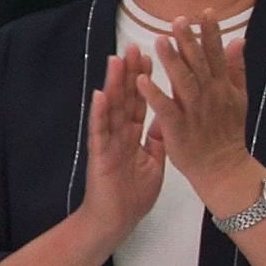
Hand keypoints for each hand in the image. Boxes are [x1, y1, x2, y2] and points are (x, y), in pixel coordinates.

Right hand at [76, 49, 166, 241]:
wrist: (117, 220)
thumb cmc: (133, 194)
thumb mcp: (154, 161)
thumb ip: (157, 139)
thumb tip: (166, 117)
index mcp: (133, 134)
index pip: (140, 100)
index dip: (145, 78)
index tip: (151, 54)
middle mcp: (119, 133)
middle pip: (125, 97)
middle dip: (129, 72)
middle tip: (133, 45)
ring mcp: (108, 142)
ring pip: (111, 108)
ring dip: (113, 84)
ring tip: (115, 59)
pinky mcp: (99, 155)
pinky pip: (99, 131)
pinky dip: (99, 113)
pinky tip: (99, 95)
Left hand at [137, 17, 257, 204]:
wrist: (223, 168)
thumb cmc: (227, 132)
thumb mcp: (239, 97)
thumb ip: (236, 68)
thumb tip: (239, 40)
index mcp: (222, 87)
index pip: (216, 54)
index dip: (211, 33)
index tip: (205, 12)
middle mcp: (210, 95)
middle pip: (199, 64)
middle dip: (189, 41)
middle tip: (178, 20)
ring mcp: (194, 112)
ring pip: (183, 82)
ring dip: (171, 61)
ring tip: (159, 41)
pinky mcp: (178, 128)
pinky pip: (165, 109)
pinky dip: (154, 94)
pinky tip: (142, 80)